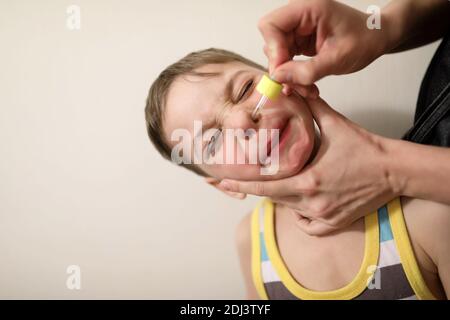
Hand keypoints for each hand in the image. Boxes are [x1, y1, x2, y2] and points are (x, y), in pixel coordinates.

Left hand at [220, 97, 401, 234]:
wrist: (393, 170)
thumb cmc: (364, 148)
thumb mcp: (335, 123)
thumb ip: (310, 105)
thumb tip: (293, 86)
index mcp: (308, 180)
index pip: (264, 185)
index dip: (240, 184)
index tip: (221, 181)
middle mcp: (312, 202)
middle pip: (272, 198)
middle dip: (257, 187)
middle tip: (240, 179)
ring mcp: (323, 215)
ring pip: (288, 210)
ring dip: (281, 196)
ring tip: (284, 181)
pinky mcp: (334, 223)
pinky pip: (306, 225)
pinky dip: (299, 214)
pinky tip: (302, 201)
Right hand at [259, 0, 389, 85]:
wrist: (377, 39)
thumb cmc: (366, 40)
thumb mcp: (338, 59)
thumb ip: (307, 70)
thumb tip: (278, 77)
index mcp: (308, 9)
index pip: (271, 25)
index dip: (273, 49)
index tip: (282, 71)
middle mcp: (299, 16)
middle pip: (271, 41)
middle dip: (281, 66)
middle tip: (295, 85)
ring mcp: (298, 29)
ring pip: (277, 54)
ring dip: (288, 75)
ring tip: (307, 87)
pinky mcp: (299, 42)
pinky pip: (286, 60)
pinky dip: (294, 75)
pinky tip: (306, 84)